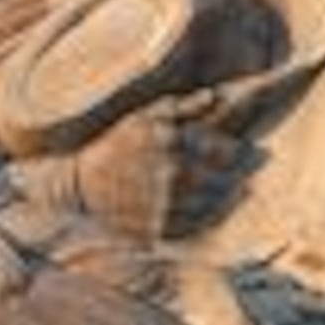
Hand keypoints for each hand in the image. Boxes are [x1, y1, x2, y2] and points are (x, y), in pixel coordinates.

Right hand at [26, 105, 247, 240]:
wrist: (79, 187)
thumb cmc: (113, 146)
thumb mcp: (141, 116)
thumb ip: (181, 106)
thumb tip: (215, 96)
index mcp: (173, 141)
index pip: (227, 150)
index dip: (239, 152)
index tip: (246, 152)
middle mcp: (173, 173)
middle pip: (227, 179)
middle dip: (236, 175)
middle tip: (243, 176)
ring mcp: (167, 204)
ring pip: (216, 204)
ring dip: (225, 198)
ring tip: (227, 193)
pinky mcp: (161, 229)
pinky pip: (198, 226)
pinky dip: (206, 219)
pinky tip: (202, 211)